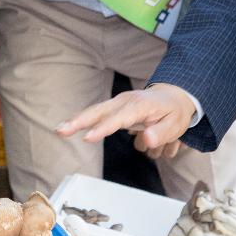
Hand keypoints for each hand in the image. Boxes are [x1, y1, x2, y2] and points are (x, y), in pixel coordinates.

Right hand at [56, 84, 195, 157]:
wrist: (174, 95)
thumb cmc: (174, 111)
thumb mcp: (176, 124)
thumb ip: (162, 133)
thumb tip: (147, 140)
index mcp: (140, 105)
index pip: (119, 119)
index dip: (103, 129)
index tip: (88, 137)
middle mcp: (125, 101)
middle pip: (99, 111)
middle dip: (80, 120)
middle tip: (62, 130)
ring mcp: (119, 103)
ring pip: (95, 111)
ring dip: (77, 120)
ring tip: (60, 130)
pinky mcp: (115, 107)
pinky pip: (97, 113)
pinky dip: (83, 119)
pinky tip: (69, 126)